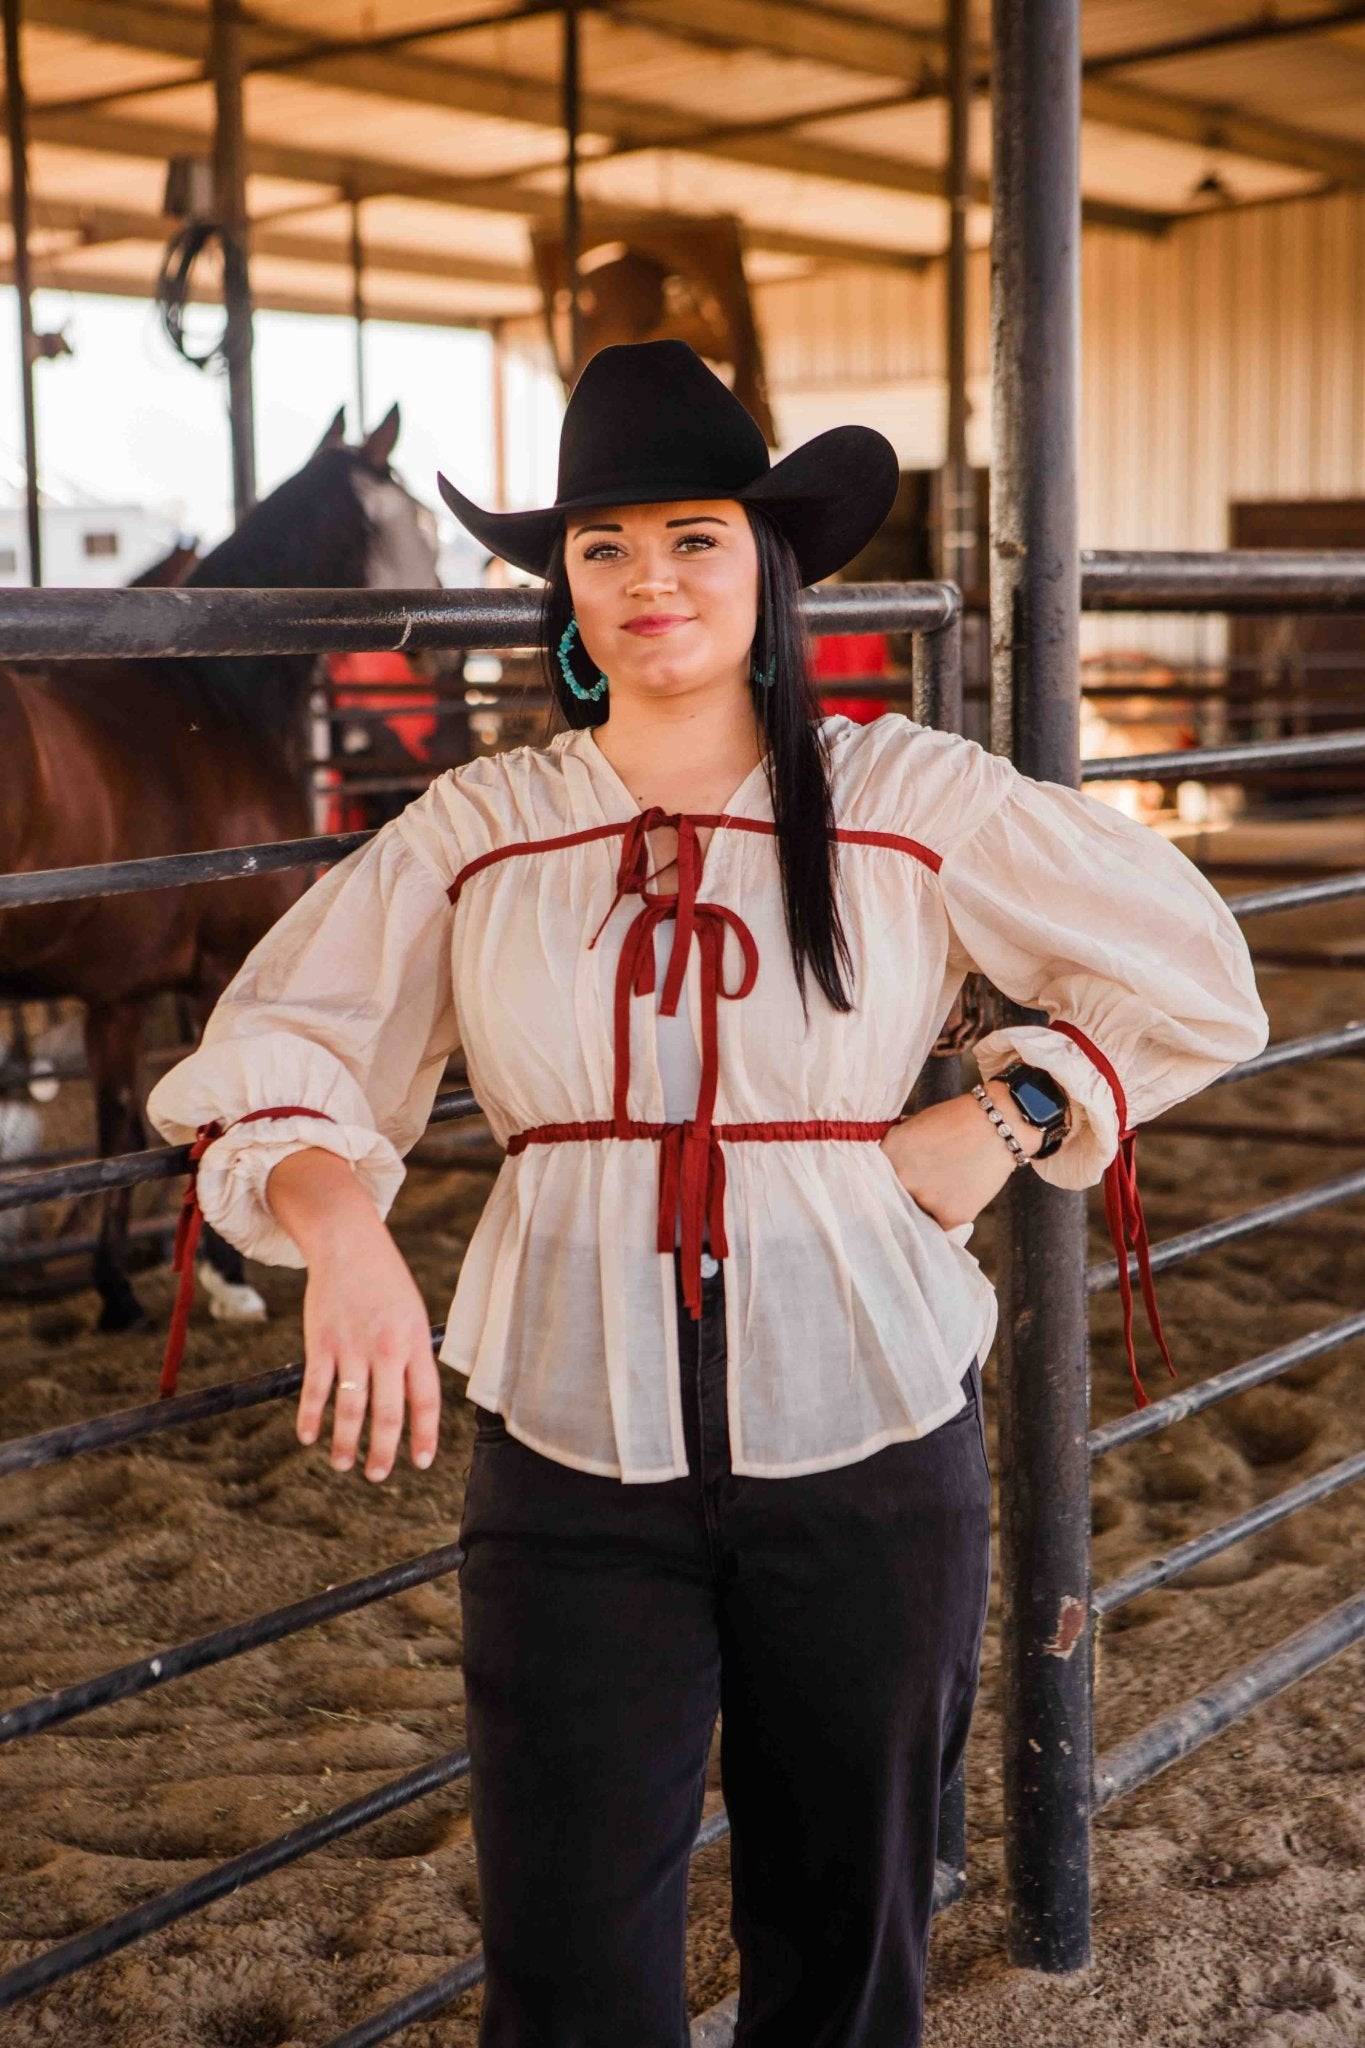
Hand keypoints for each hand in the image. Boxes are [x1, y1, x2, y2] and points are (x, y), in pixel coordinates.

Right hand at [265, 1148, 440, 1480]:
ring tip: (343, 1464)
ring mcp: (352, 1347)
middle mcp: (386, 1349)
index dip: (424, 1435)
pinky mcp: (320, 1342)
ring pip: (350, 1407)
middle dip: (383, 1451)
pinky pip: (315, 1388)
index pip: (425, 1400)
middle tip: (378, 1475)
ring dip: (346, 1443)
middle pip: (387, 1413)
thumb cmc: (385, 1281)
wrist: (349, 1243)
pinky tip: (308, 1436)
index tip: (421, 1462)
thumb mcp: (414, 1314)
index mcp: (415, 1343)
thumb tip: (414, 1400)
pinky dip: (311, 1416)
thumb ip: (415, 1355)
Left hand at [879, 1079, 1044, 1232]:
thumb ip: (896, 1151)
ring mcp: (926, 1199)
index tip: (889, 1185)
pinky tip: (958, 1193)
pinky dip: (946, 1213)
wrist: (999, 1125)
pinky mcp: (951, 1215)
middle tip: (921, 1186)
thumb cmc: (956, 1120)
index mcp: (889, 1154)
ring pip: (917, 1214)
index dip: (883, 1183)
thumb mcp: (914, 1126)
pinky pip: (939, 1225)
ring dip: (926, 1205)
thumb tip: (884, 1169)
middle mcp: (903, 1179)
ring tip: (946, 1184)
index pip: (873, 1179)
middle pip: (893, 1200)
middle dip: (903, 1195)